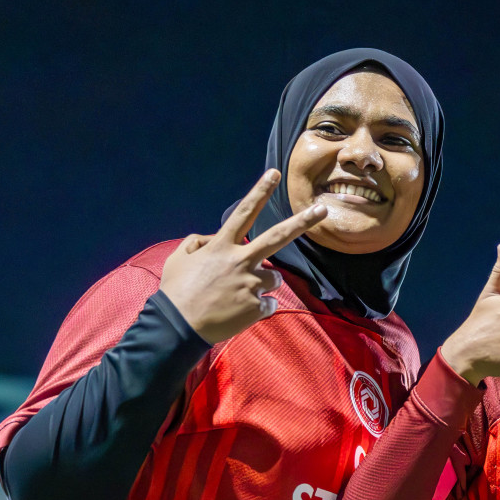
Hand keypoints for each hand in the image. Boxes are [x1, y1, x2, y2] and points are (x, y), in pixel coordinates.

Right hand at [161, 170, 326, 343]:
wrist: (178, 326)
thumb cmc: (177, 291)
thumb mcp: (179, 258)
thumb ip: (198, 242)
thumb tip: (212, 238)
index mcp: (222, 247)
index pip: (244, 213)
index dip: (259, 192)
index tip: (274, 174)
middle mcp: (240, 261)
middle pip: (277, 237)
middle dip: (302, 222)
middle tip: (322, 210)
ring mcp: (251, 284)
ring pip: (274, 277)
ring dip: (263, 282)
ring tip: (239, 294)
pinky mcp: (256, 306)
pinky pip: (269, 303)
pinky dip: (258, 307)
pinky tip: (239, 311)